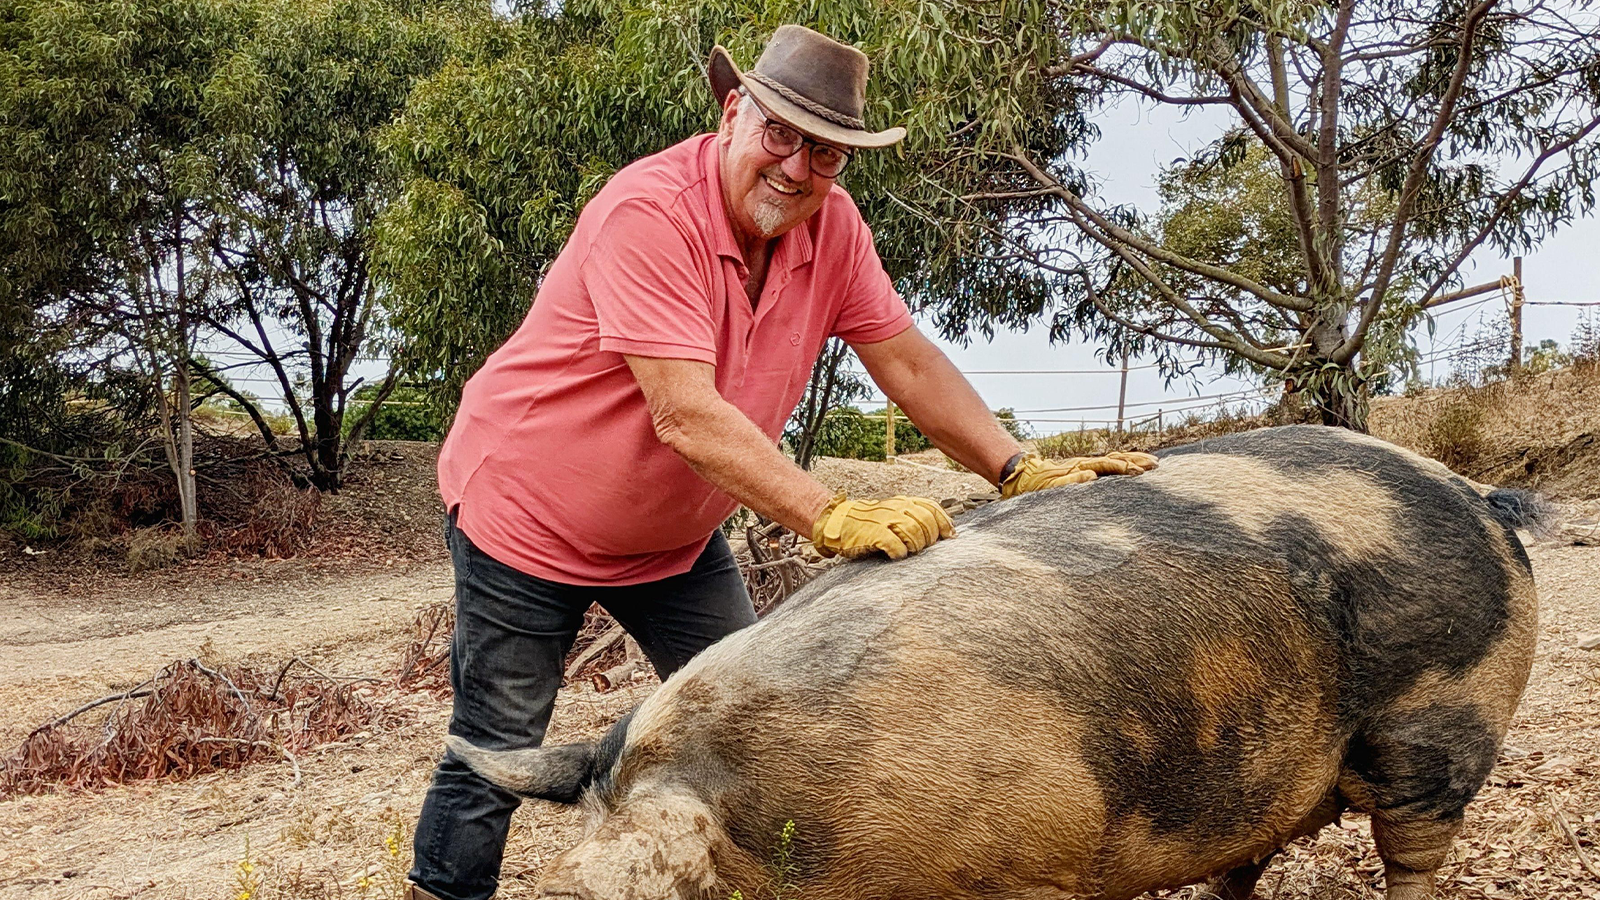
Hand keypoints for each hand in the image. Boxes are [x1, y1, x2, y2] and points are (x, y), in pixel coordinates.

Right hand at [811, 494, 955, 559]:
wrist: (837, 521)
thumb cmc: (869, 523)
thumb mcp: (892, 513)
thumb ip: (915, 518)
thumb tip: (947, 534)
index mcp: (902, 502)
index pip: (931, 507)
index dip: (944, 522)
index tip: (949, 536)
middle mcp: (895, 508)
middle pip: (926, 521)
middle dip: (930, 537)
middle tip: (923, 548)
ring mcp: (884, 520)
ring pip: (914, 531)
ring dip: (916, 545)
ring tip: (910, 551)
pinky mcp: (872, 534)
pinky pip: (894, 544)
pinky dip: (899, 552)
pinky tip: (896, 555)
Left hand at [1000, 451, 1158, 498]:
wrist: (1022, 474)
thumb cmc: (1035, 484)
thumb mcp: (1049, 487)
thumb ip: (1070, 482)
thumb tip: (1092, 477)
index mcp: (1081, 468)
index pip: (1109, 466)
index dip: (1126, 468)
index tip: (1141, 472)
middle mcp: (1086, 464)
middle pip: (1116, 459)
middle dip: (1137, 461)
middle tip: (1156, 465)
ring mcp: (1086, 466)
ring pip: (1114, 460)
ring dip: (1133, 460)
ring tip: (1152, 463)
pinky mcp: (1084, 470)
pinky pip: (1108, 466)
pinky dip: (1123, 464)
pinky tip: (1133, 469)